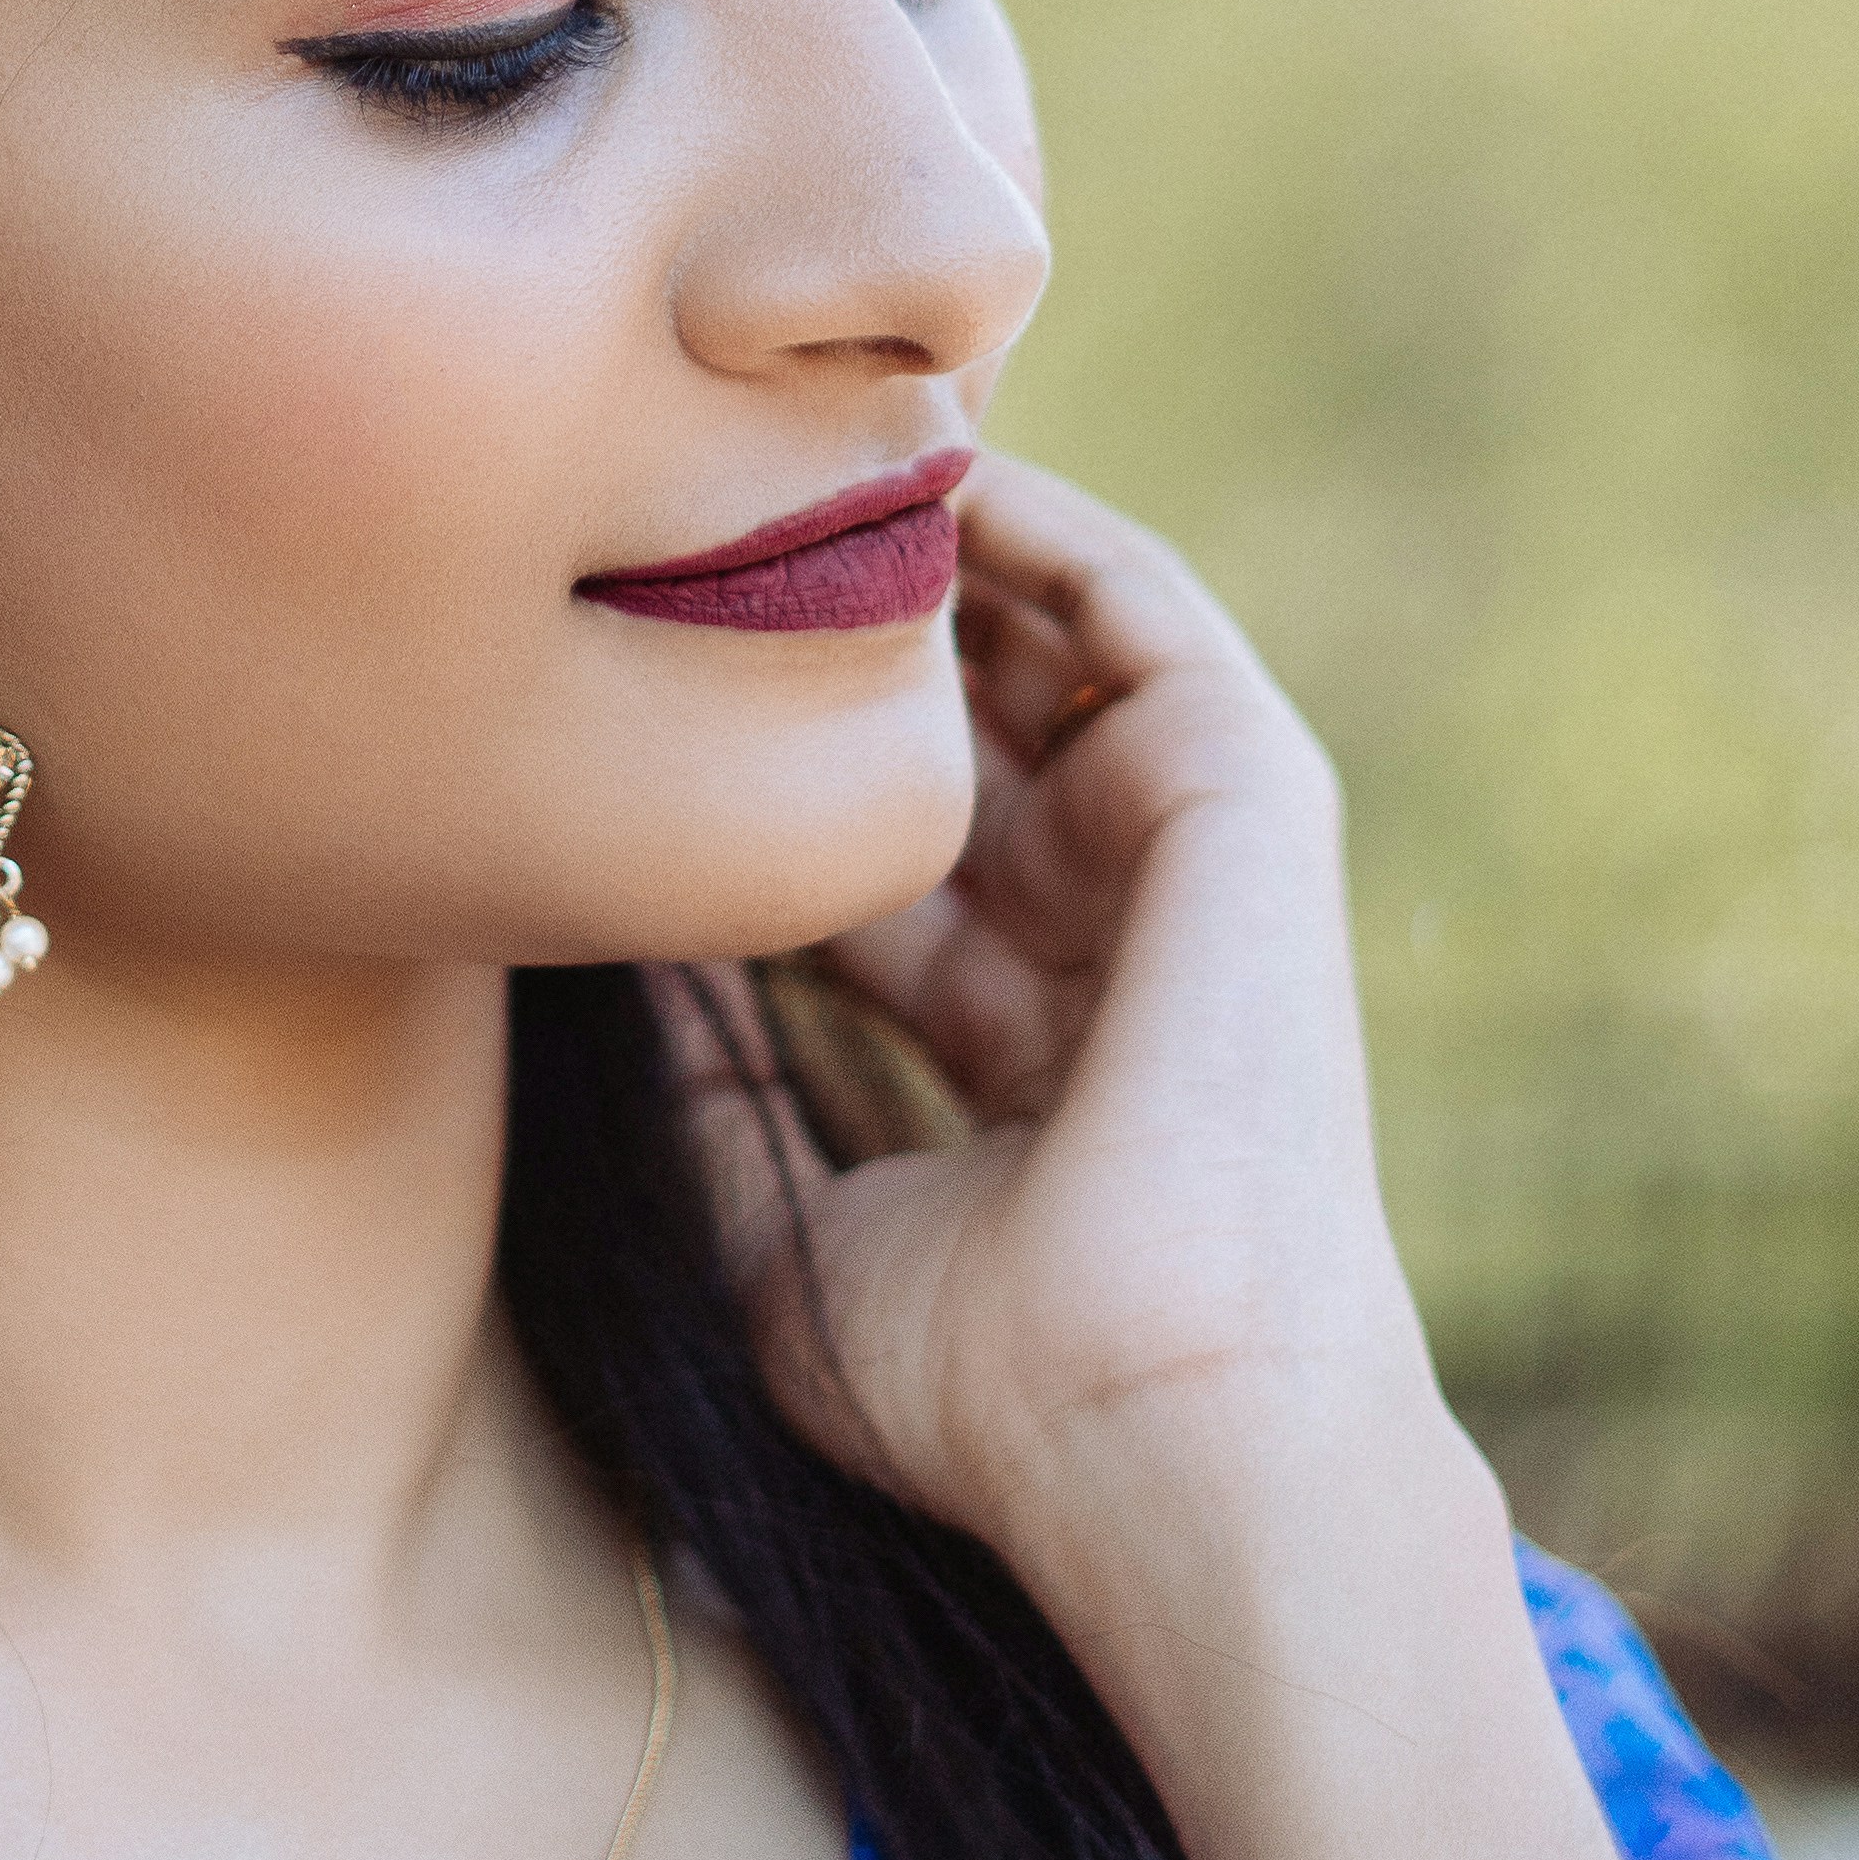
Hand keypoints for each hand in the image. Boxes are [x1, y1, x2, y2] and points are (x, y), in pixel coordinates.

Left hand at [667, 449, 1455, 1585]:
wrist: (1153, 1421)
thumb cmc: (980, 1385)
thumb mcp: (786, 1234)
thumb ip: (711, 1105)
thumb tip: (612, 986)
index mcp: (1020, 1045)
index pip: (883, 857)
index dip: (763, 761)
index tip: (626, 666)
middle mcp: (1104, 938)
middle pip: (961, 731)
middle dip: (844, 623)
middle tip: (703, 498)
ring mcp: (1180, 863)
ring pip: (1049, 647)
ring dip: (939, 546)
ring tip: (800, 438)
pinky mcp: (1246, 798)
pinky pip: (1139, 611)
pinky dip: (1046, 528)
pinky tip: (929, 462)